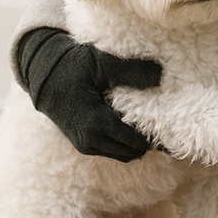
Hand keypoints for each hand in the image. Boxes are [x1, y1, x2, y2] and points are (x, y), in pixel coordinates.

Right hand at [15, 27, 161, 160]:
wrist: (44, 78)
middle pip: (130, 152)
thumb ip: (130, 70)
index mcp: (95, 123)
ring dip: (137, 145)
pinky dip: (125, 144)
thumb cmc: (73, 68)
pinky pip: (112, 150)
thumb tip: (160, 74)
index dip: (154, 138)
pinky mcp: (83, 144)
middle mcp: (89, 140)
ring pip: (122, 155)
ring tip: (155, 127)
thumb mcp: (102, 63)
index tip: (173, 128)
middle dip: (149, 144)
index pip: (133, 141)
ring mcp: (85, 145)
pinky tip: (137, 127)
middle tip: (169, 128)